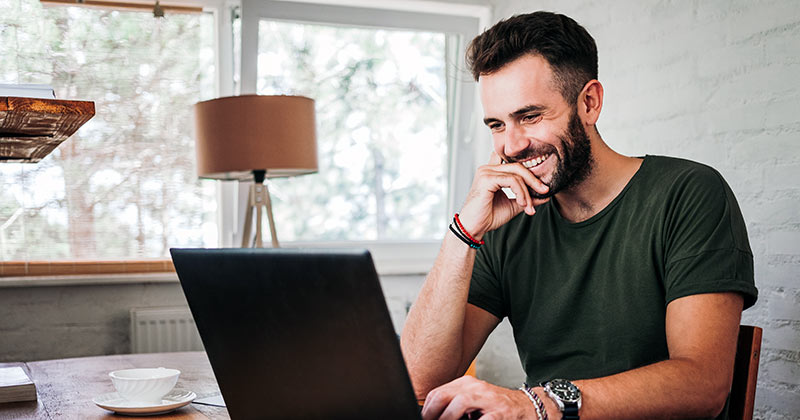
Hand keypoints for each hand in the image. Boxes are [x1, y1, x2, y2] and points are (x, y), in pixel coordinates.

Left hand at [421, 376, 536, 419]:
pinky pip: (484, 419)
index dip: (427, 409)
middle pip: (445, 395)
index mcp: (467, 384)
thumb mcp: (473, 402)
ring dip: (448, 417)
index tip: (423, 418)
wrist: (528, 407)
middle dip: (433, 412)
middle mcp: (476, 388)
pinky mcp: (501, 413)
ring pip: (461, 403)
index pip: (438, 393)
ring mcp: (489, 400)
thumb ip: (455, 405)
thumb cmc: (497, 407)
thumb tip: (433, 415)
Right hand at [458, 152, 549, 238]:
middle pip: (518, 166)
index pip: (514, 163)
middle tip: (545, 191)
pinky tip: (522, 203)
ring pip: (516, 174)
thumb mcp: (514, 205)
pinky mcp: (486, 179)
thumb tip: (546, 195)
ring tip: (529, 206)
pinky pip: (511, 180)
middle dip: (534, 180)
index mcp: (493, 172)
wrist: (474, 228)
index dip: (529, 170)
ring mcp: (486, 172)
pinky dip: (520, 192)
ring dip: (527, 191)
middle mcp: (488, 168)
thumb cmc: (488, 217)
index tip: (541, 185)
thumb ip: (528, 198)